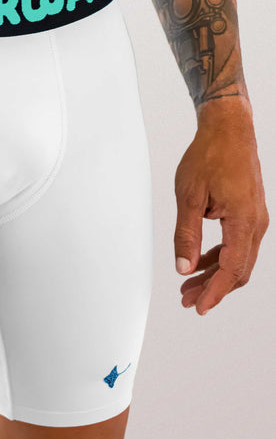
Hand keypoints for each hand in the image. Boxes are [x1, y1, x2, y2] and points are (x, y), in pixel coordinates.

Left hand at [174, 96, 268, 314]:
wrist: (228, 131)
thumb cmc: (209, 157)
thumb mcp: (188, 197)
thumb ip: (186, 236)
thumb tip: (183, 268)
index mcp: (244, 221)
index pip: (231, 269)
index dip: (214, 292)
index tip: (198, 307)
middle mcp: (256, 223)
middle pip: (238, 270)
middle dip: (212, 288)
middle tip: (186, 300)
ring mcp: (255, 219)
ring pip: (238, 259)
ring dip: (214, 275)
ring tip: (187, 286)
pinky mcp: (248, 213)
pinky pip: (237, 245)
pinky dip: (218, 258)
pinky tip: (199, 263)